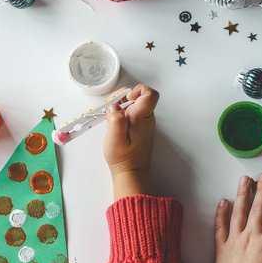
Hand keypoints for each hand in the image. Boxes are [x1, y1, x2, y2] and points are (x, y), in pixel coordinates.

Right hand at [104, 84, 158, 199]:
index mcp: (142, 117)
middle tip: (112, 109)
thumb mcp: (114, 137)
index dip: (137, 90)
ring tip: (112, 118)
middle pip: (140, 97)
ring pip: (135, 105)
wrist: (131, 172)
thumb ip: (115, 118)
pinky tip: (115, 125)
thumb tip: (114, 106)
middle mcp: (146, 118)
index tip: (125, 99)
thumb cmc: (124, 157)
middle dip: (124, 99)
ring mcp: (144, 123)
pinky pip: (133, 114)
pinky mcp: (140, 128)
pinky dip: (123, 115)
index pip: (150, 94)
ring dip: (122, 107)